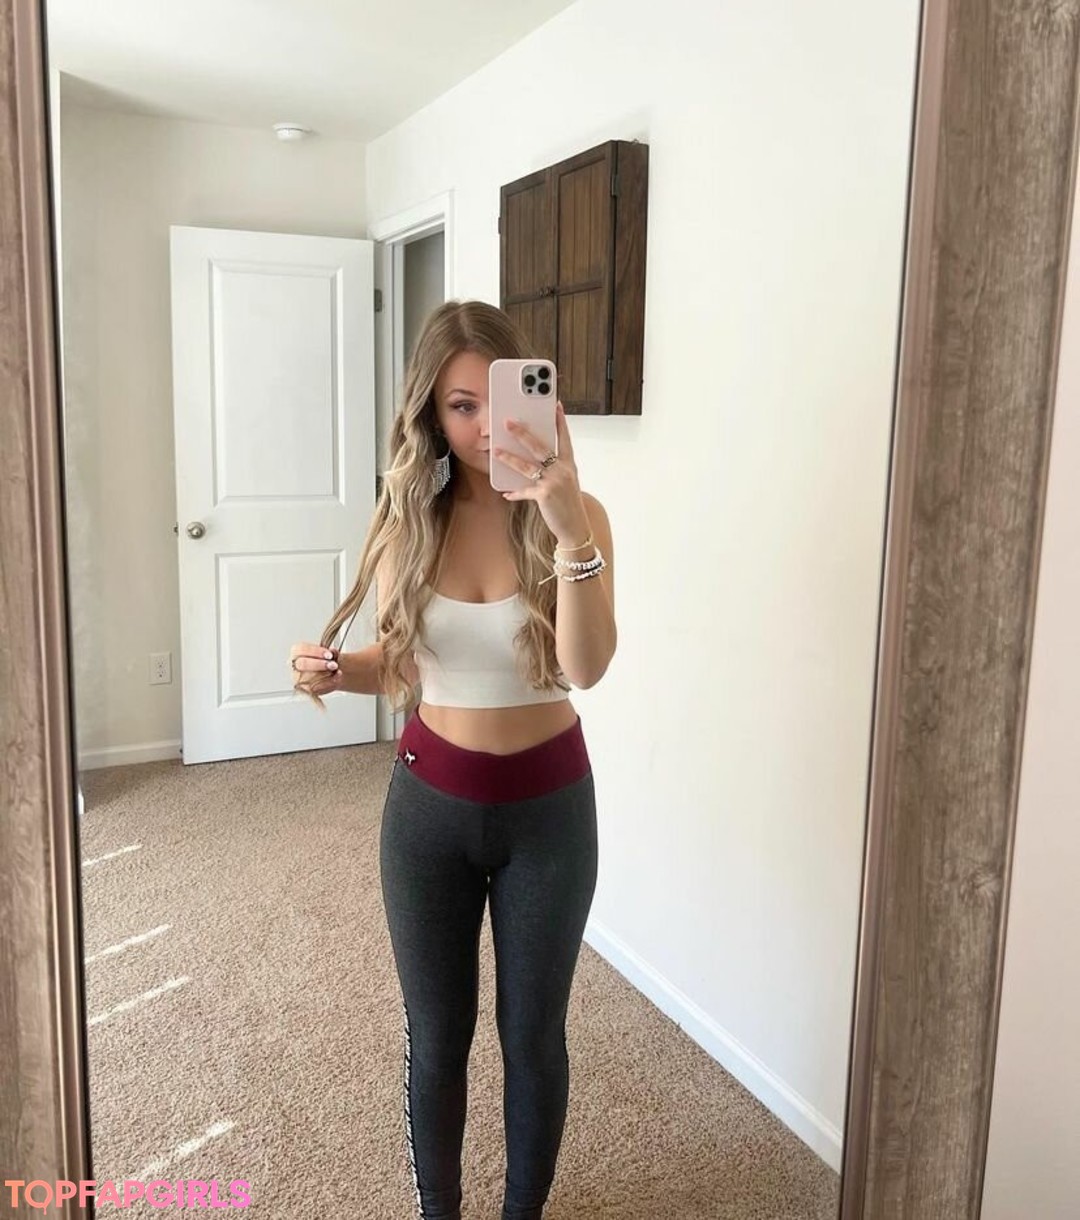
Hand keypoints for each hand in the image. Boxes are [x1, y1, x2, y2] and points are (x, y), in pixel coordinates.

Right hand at [290, 642, 341, 694]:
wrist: (332, 672)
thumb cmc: (327, 660)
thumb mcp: (331, 653)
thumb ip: (332, 652)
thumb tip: (333, 652)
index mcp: (297, 652)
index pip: (301, 649)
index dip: (316, 652)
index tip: (329, 654)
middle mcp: (295, 665)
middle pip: (303, 664)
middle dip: (320, 664)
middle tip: (333, 665)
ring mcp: (298, 679)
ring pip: (309, 677)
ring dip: (326, 674)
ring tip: (337, 671)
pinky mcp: (306, 689)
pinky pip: (316, 688)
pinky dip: (329, 682)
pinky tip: (336, 677)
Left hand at [493, 402, 590, 544]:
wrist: (575, 527)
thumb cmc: (568, 504)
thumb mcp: (566, 483)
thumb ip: (554, 469)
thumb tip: (533, 460)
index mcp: (568, 465)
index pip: (564, 438)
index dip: (560, 422)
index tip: (557, 406)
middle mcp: (562, 470)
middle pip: (539, 446)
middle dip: (522, 433)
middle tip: (509, 422)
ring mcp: (553, 482)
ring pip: (526, 466)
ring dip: (509, 458)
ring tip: (495, 451)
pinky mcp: (544, 495)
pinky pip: (524, 491)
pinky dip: (514, 492)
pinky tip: (506, 493)